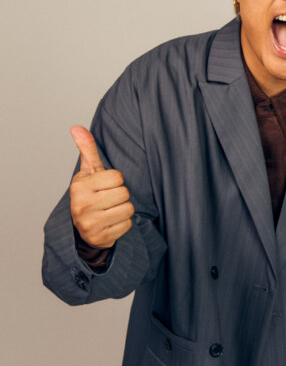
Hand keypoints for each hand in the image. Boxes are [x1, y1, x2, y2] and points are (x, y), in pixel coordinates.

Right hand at [68, 125, 134, 248]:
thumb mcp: (89, 172)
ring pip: (128, 209)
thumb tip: (76, 127)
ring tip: (110, 210)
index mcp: (80, 186)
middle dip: (121, 195)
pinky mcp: (100, 237)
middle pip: (124, 193)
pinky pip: (127, 225)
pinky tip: (111, 222)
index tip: (105, 185)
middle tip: (108, 199)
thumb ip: (87, 149)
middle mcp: (82, 205)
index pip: (117, 177)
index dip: (115, 180)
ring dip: (123, 209)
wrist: (83, 227)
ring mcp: (90, 223)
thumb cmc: (90, 194)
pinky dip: (123, 224)